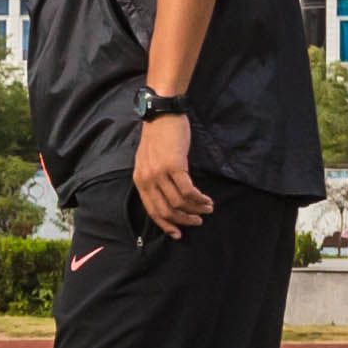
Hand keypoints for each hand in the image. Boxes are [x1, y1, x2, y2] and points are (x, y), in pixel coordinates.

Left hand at [133, 114, 213, 234]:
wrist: (161, 114)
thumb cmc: (158, 136)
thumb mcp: (149, 160)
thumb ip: (154, 179)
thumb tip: (168, 198)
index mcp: (139, 180)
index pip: (151, 210)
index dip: (166, 224)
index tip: (178, 233)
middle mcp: (147, 179)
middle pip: (165, 210)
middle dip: (184, 220)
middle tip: (198, 221)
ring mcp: (160, 173)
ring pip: (179, 203)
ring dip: (196, 209)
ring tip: (207, 208)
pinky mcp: (175, 166)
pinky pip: (188, 191)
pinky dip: (199, 199)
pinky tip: (206, 199)